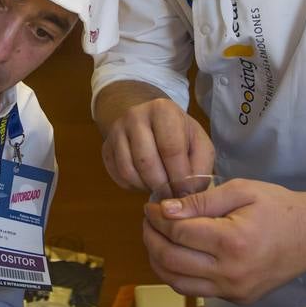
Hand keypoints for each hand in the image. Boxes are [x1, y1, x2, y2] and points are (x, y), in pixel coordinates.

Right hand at [100, 97, 214, 193]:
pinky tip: (146, 182)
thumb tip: (187, 194)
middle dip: (162, 186)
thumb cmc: (179, 134)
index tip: (187, 193)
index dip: (179, 177)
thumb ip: (200, 167)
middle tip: (173, 196)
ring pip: (129, 171)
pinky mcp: (106, 148)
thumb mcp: (198, 143)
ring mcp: (116, 131)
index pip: (171, 149)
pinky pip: (118, 176)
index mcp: (163, 110)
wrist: (148, 118)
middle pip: (147, 162)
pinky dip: (134, 186)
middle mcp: (135, 116)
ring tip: (160, 188)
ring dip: (147, 187)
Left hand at [141, 179, 305, 304]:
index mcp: (233, 241)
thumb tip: (166, 210)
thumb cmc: (279, 208)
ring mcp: (234, 290)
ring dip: (158, 260)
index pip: (178, 232)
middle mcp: (232, 272)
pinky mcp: (237, 298)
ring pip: (177, 281)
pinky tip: (176, 254)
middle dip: (151, 237)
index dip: (157, 218)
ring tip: (156, 238)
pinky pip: (196, 289)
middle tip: (148, 221)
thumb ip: (200, 201)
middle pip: (170, 259)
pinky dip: (178, 273)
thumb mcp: (241, 190)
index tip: (151, 206)